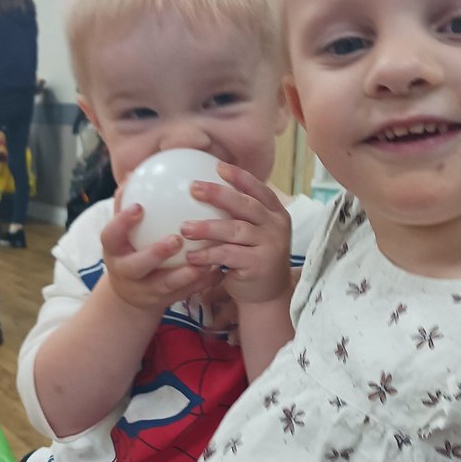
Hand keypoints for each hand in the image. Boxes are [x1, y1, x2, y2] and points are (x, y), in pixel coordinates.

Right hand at [101, 194, 220, 313]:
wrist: (129, 296)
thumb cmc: (129, 250)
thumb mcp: (122, 232)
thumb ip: (126, 205)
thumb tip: (134, 172)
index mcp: (113, 251)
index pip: (111, 236)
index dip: (122, 223)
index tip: (139, 206)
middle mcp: (125, 273)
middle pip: (137, 266)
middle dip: (155, 254)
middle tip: (177, 239)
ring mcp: (144, 291)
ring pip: (165, 285)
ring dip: (186, 274)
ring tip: (206, 259)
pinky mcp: (163, 303)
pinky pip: (184, 294)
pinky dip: (200, 283)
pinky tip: (218, 270)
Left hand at [181, 163, 291, 304]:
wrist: (267, 295)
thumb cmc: (252, 258)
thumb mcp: (252, 233)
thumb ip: (238, 214)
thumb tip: (206, 189)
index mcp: (276, 213)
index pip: (259, 190)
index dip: (240, 177)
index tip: (218, 166)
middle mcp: (276, 226)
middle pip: (246, 205)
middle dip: (219, 194)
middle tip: (194, 188)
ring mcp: (271, 245)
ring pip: (236, 229)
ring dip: (207, 228)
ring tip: (184, 228)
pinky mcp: (260, 264)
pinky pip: (229, 255)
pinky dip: (208, 254)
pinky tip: (191, 256)